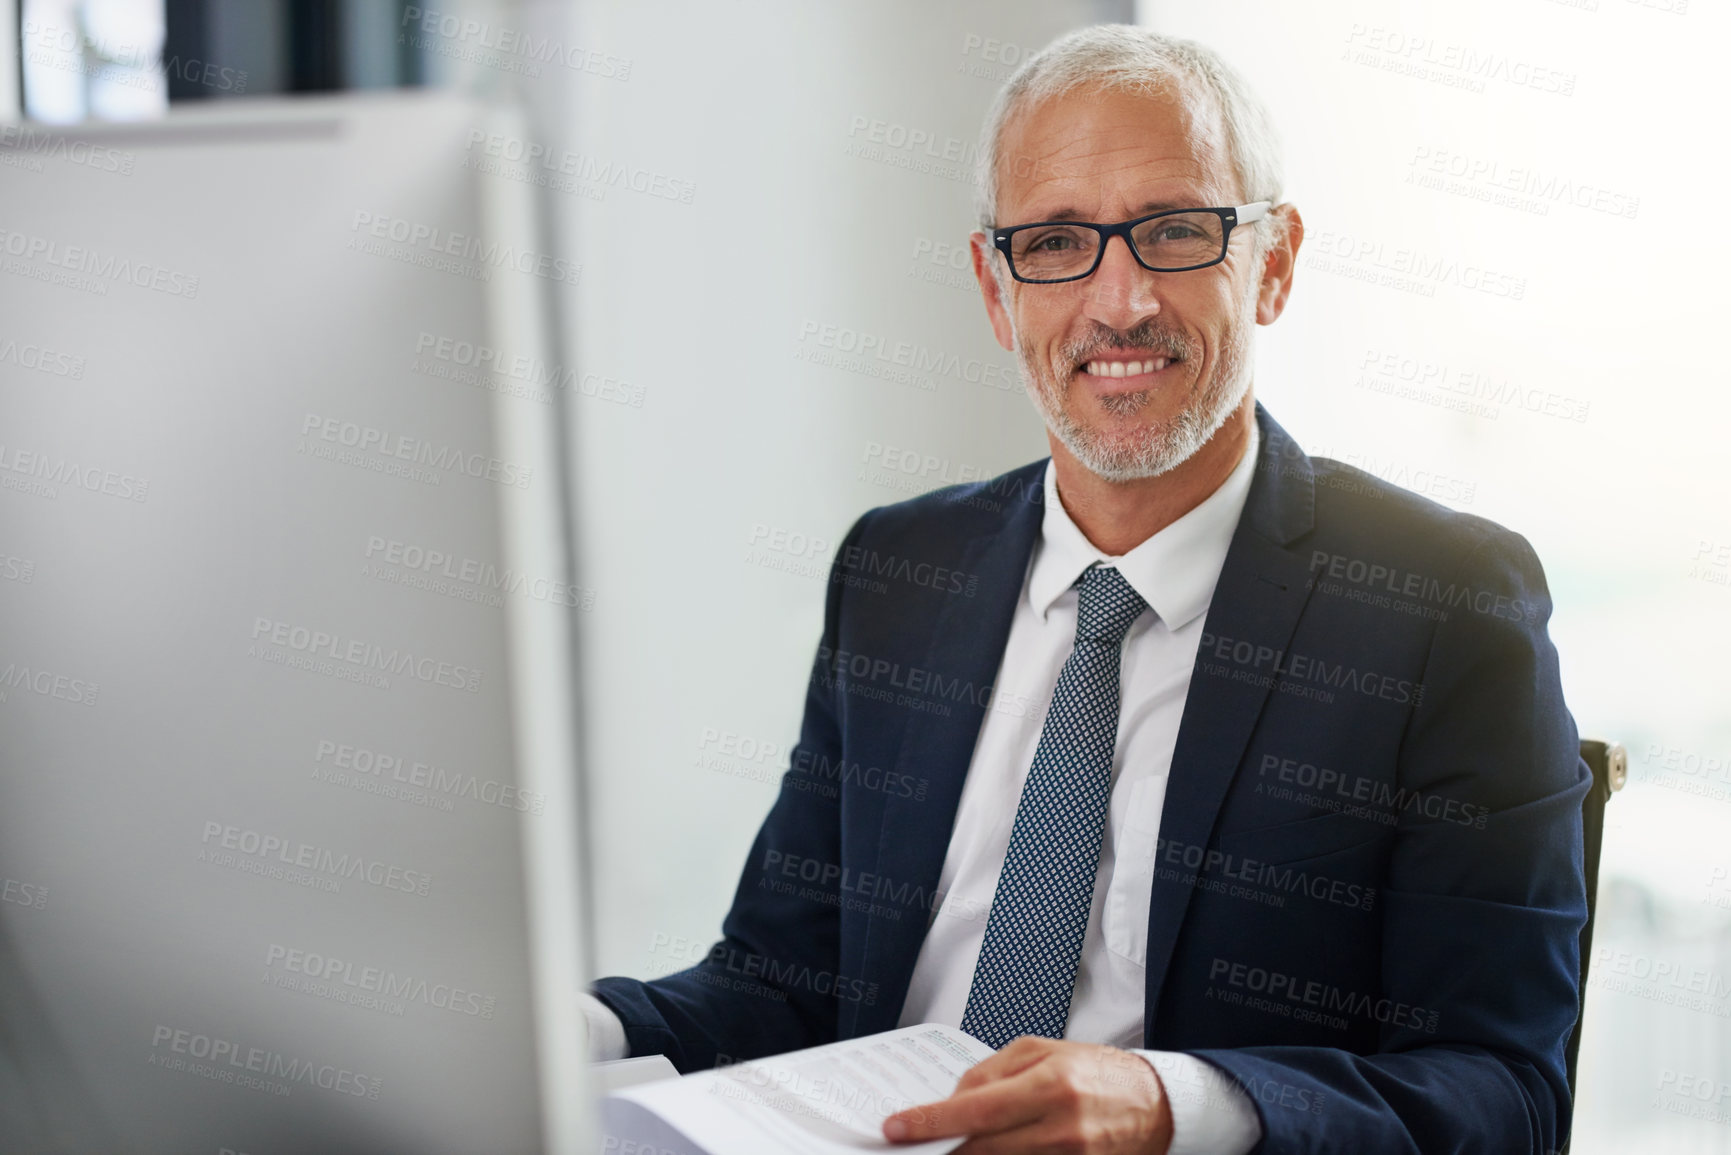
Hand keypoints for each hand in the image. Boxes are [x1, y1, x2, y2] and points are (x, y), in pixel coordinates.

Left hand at [881, 1036, 1173, 1153]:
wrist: (1156, 1105)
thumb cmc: (1098, 1073)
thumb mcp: (1045, 1052)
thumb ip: (994, 1070)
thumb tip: (954, 1097)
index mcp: (1051, 1082)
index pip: (976, 1108)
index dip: (931, 1121)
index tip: (897, 1128)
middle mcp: (1061, 1125)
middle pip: (982, 1146)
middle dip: (943, 1146)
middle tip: (910, 1142)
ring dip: (972, 1154)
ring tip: (955, 1142)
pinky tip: (990, 1149)